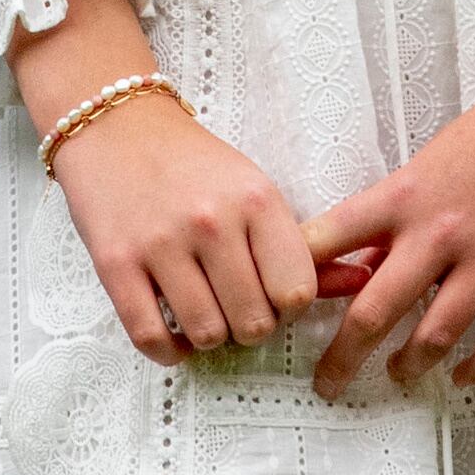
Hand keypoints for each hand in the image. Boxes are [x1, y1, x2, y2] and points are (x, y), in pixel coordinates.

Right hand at [6, 0, 309, 364]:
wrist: (113, 124)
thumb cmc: (193, 164)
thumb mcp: (255, 189)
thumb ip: (303, 246)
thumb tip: (360, 283)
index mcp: (256, 199)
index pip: (297, 293)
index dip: (289, 307)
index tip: (272, 295)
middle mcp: (211, 221)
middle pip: (254, 324)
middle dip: (249, 327)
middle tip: (235, 305)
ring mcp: (160, 243)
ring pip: (207, 335)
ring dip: (209, 336)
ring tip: (204, 311)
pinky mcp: (115, 263)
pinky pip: (151, 338)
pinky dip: (169, 351)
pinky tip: (173, 332)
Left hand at [298, 12, 474, 397]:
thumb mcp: (433, 161)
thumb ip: (397, 217)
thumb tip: (361, 266)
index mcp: (405, 195)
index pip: (328, 241)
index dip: (294, 280)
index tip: (276, 310)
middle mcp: (439, 232)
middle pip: (372, 311)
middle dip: (341, 357)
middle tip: (325, 384)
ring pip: (434, 337)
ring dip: (409, 366)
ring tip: (397, 376)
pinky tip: (465, 375)